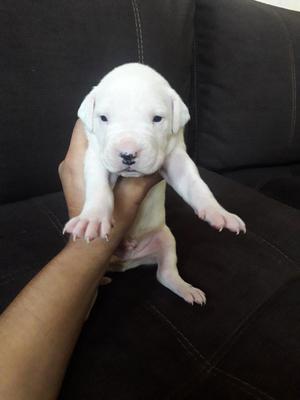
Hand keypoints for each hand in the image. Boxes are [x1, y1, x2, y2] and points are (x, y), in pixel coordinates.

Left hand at [59, 119, 161, 237]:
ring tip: (126, 133)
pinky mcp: (78, 180)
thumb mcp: (131, 199)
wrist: (89, 247)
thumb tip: (159, 163)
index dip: (101, 113)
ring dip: (105, 139)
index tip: (119, 108)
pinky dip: (103, 152)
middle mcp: (70, 164)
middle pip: (86, 133)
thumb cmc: (106, 225)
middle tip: (127, 118)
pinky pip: (89, 157)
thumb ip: (144, 179)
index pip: (84, 125)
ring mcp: (72, 172)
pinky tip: (120, 154)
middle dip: (106, 125)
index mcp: (78, 163)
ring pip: (88, 145)